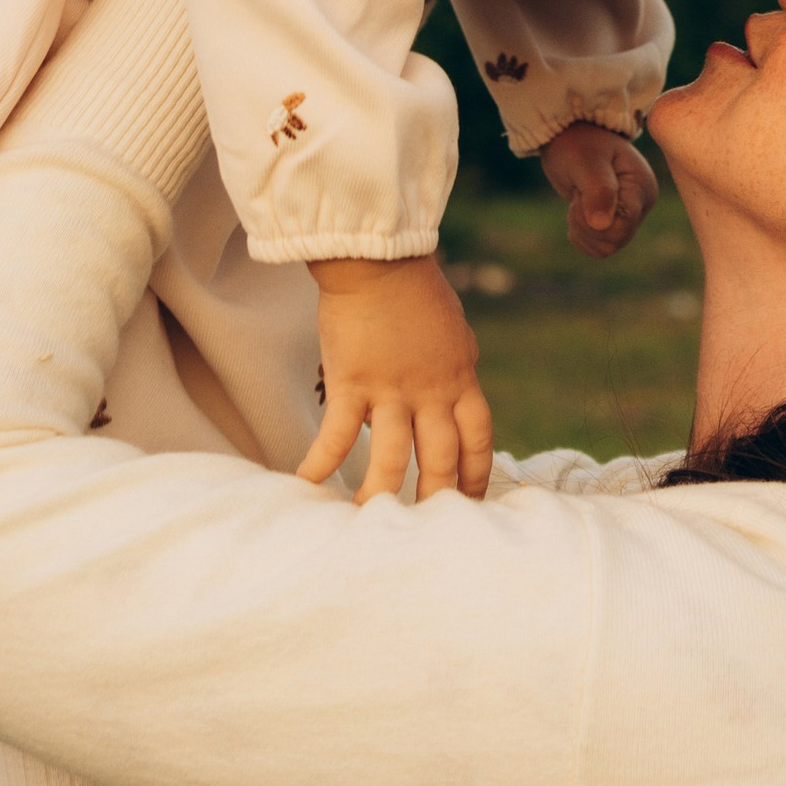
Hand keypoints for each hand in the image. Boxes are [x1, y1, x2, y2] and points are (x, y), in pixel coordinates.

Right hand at [296, 253, 494, 503]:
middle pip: (441, 459)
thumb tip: (449, 403)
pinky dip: (320, 463)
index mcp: (461, 377)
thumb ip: (453, 372)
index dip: (477, 474)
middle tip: (426, 526)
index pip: (477, 439)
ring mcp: (391, 390)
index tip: (471, 501)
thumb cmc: (414, 290)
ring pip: (391, 459)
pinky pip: (336, 435)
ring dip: (381, 495)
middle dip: (435, 498)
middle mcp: (432, 390)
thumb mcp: (452, 334)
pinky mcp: (351, 383)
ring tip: (370, 520)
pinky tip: (308, 485)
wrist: (377, 259)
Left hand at [537, 121, 658, 256]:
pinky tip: (579, 209)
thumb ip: (598, 191)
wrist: (571, 136)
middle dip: (585, 223)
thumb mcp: (586, 161)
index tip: (580, 193)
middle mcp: (641, 205)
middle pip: (614, 241)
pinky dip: (580, 234)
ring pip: (605, 248)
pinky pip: (597, 248)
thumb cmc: (579, 143)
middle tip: (578, 193)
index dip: (594, 219)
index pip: (622, 225)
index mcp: (642, 188)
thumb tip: (602, 225)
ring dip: (581, 229)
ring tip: (579, 198)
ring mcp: (629, 217)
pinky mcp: (615, 225)